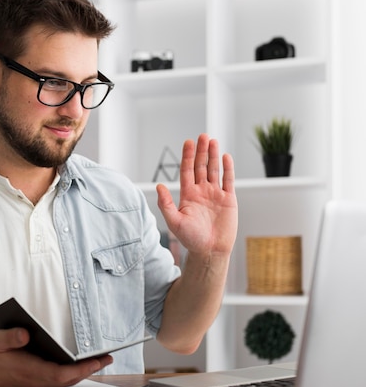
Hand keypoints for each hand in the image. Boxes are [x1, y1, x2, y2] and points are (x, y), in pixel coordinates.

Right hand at [0, 328, 112, 386]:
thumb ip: (11, 337)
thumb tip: (26, 334)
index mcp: (30, 372)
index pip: (62, 373)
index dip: (82, 368)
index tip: (97, 361)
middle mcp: (37, 381)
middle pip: (70, 378)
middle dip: (91, 368)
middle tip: (109, 357)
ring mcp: (37, 384)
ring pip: (66, 380)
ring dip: (84, 371)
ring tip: (100, 359)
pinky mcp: (36, 382)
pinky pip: (60, 380)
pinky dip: (73, 373)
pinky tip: (81, 364)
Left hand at [156, 134, 236, 257]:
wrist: (210, 251)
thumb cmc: (191, 238)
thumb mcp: (174, 221)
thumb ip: (165, 203)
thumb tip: (158, 186)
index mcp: (187, 195)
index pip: (187, 171)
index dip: (188, 156)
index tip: (188, 142)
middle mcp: (201, 191)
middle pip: (201, 166)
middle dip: (201, 151)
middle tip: (202, 136)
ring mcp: (215, 194)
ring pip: (214, 170)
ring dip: (213, 156)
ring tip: (213, 141)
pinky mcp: (228, 200)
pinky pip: (228, 180)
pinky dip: (227, 169)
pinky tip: (225, 156)